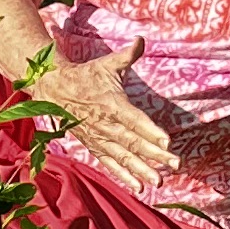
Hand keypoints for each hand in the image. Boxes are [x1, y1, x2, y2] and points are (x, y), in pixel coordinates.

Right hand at [37, 38, 175, 185]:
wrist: (54, 90)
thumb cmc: (85, 76)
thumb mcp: (107, 64)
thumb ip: (127, 55)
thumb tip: (142, 40)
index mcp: (112, 104)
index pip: (135, 120)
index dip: (151, 131)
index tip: (167, 142)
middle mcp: (106, 125)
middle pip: (134, 143)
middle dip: (155, 156)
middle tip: (175, 165)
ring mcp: (99, 138)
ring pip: (123, 157)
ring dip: (142, 170)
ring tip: (159, 182)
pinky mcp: (94, 146)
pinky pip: (110, 164)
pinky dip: (124, 176)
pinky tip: (139, 188)